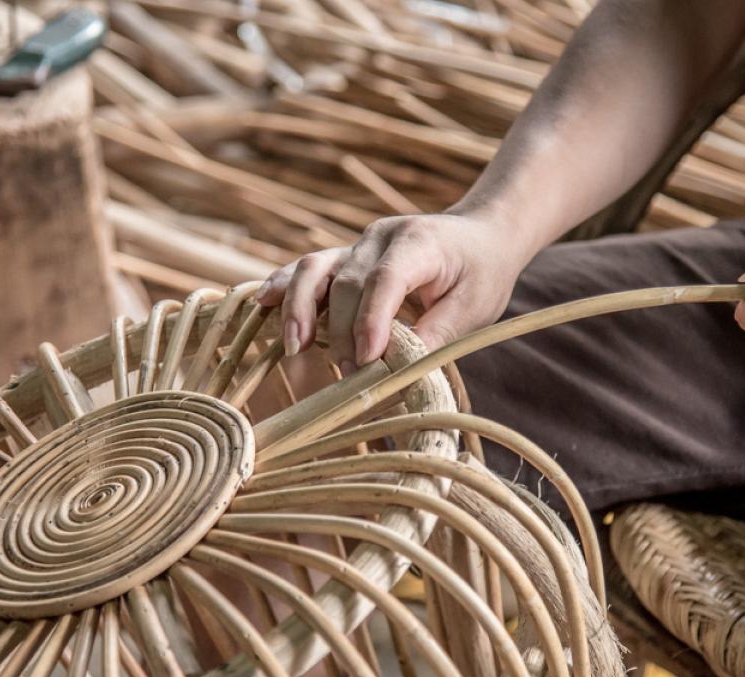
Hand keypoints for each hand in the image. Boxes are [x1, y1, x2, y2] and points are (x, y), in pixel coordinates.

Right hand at [255, 212, 531, 372]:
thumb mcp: (474, 308)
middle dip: (342, 329)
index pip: (385, 278)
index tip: (365, 359)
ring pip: (316, 268)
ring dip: (299, 307)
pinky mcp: (345, 258)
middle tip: (348, 372)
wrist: (481, 236)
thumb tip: (399, 371)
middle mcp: (380, 237)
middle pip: (347, 281)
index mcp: (418, 242)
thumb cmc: (481, 273)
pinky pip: (308, 269)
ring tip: (293, 347)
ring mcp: (357, 244)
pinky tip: (262, 303)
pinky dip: (285, 286)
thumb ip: (435, 334)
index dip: (371, 319)